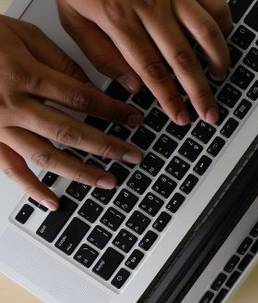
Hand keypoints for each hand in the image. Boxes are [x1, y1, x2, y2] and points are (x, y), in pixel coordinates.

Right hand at [0, 17, 143, 208]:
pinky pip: (11, 170)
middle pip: (71, 132)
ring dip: (81, 172)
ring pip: (47, 156)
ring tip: (110, 181)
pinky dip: (32, 189)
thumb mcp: (21, 34)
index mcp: (24, 74)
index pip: (82, 99)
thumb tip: (92, 88)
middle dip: (108, 147)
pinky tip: (54, 202)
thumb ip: (58, 61)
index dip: (113, 111)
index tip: (135, 120)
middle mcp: (12, 104)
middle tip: (134, 156)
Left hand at [58, 0, 232, 125]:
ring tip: (218, 76)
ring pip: (207, 33)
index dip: (169, 99)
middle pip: (183, 59)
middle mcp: (149, 6)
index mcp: (118, 18)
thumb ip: (100, 54)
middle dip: (199, 92)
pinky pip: (216, 5)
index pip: (151, 70)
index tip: (180, 116)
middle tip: (209, 113)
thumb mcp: (73, 16)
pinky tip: (220, 38)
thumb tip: (132, 86)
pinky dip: (223, 24)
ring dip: (217, 60)